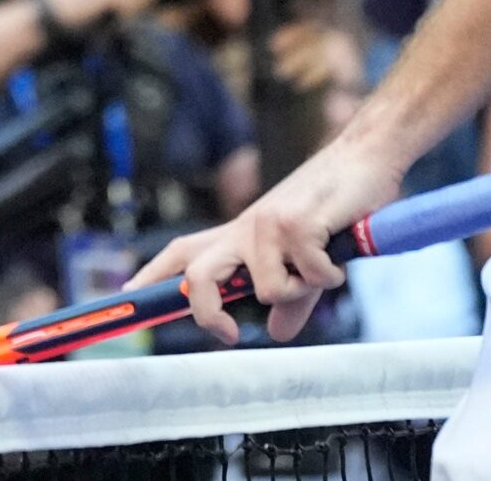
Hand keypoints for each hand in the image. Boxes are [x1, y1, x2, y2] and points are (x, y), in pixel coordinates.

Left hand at [127, 136, 406, 343]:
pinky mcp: (297, 223)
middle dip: (208, 314)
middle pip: (199, 277)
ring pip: (267, 290)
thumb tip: (277, 332)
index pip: (182, 252)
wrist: (365, 156)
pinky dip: (331, 274)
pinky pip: (310, 278)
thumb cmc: (336, 204)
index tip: (125, 297)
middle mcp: (245, 228)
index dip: (150, 275)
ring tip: (324, 262)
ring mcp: (268, 224)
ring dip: (304, 288)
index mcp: (240, 234)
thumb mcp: (306, 257)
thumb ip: (291, 297)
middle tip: (230, 334)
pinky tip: (340, 248)